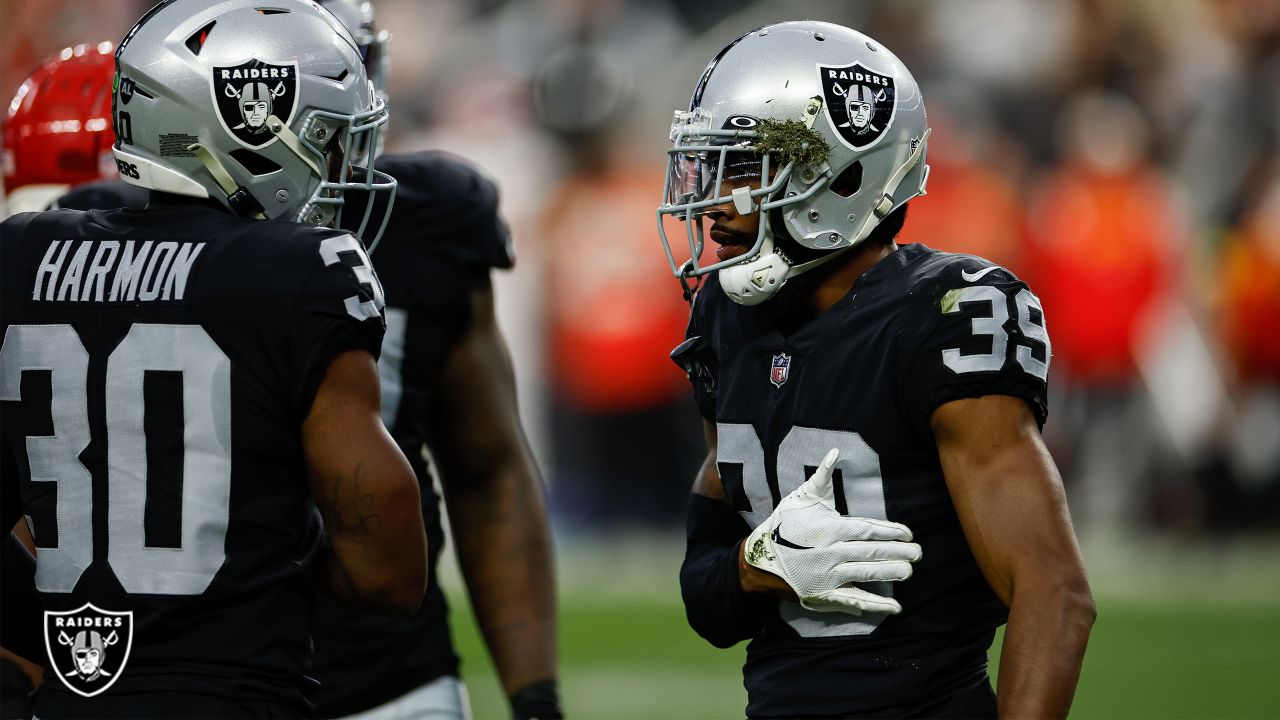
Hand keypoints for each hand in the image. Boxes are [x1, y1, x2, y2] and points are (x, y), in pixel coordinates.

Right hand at [742, 448, 921, 614]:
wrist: (759, 558)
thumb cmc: (783, 524)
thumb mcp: (801, 497)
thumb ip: (822, 476)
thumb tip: (834, 451)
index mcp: (831, 528)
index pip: (869, 530)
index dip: (891, 531)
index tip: (908, 533)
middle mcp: (833, 552)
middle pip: (872, 552)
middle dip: (899, 552)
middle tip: (919, 553)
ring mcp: (829, 575)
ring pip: (867, 573)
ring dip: (891, 573)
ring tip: (909, 571)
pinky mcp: (824, 594)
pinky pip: (855, 599)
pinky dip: (876, 604)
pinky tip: (894, 606)